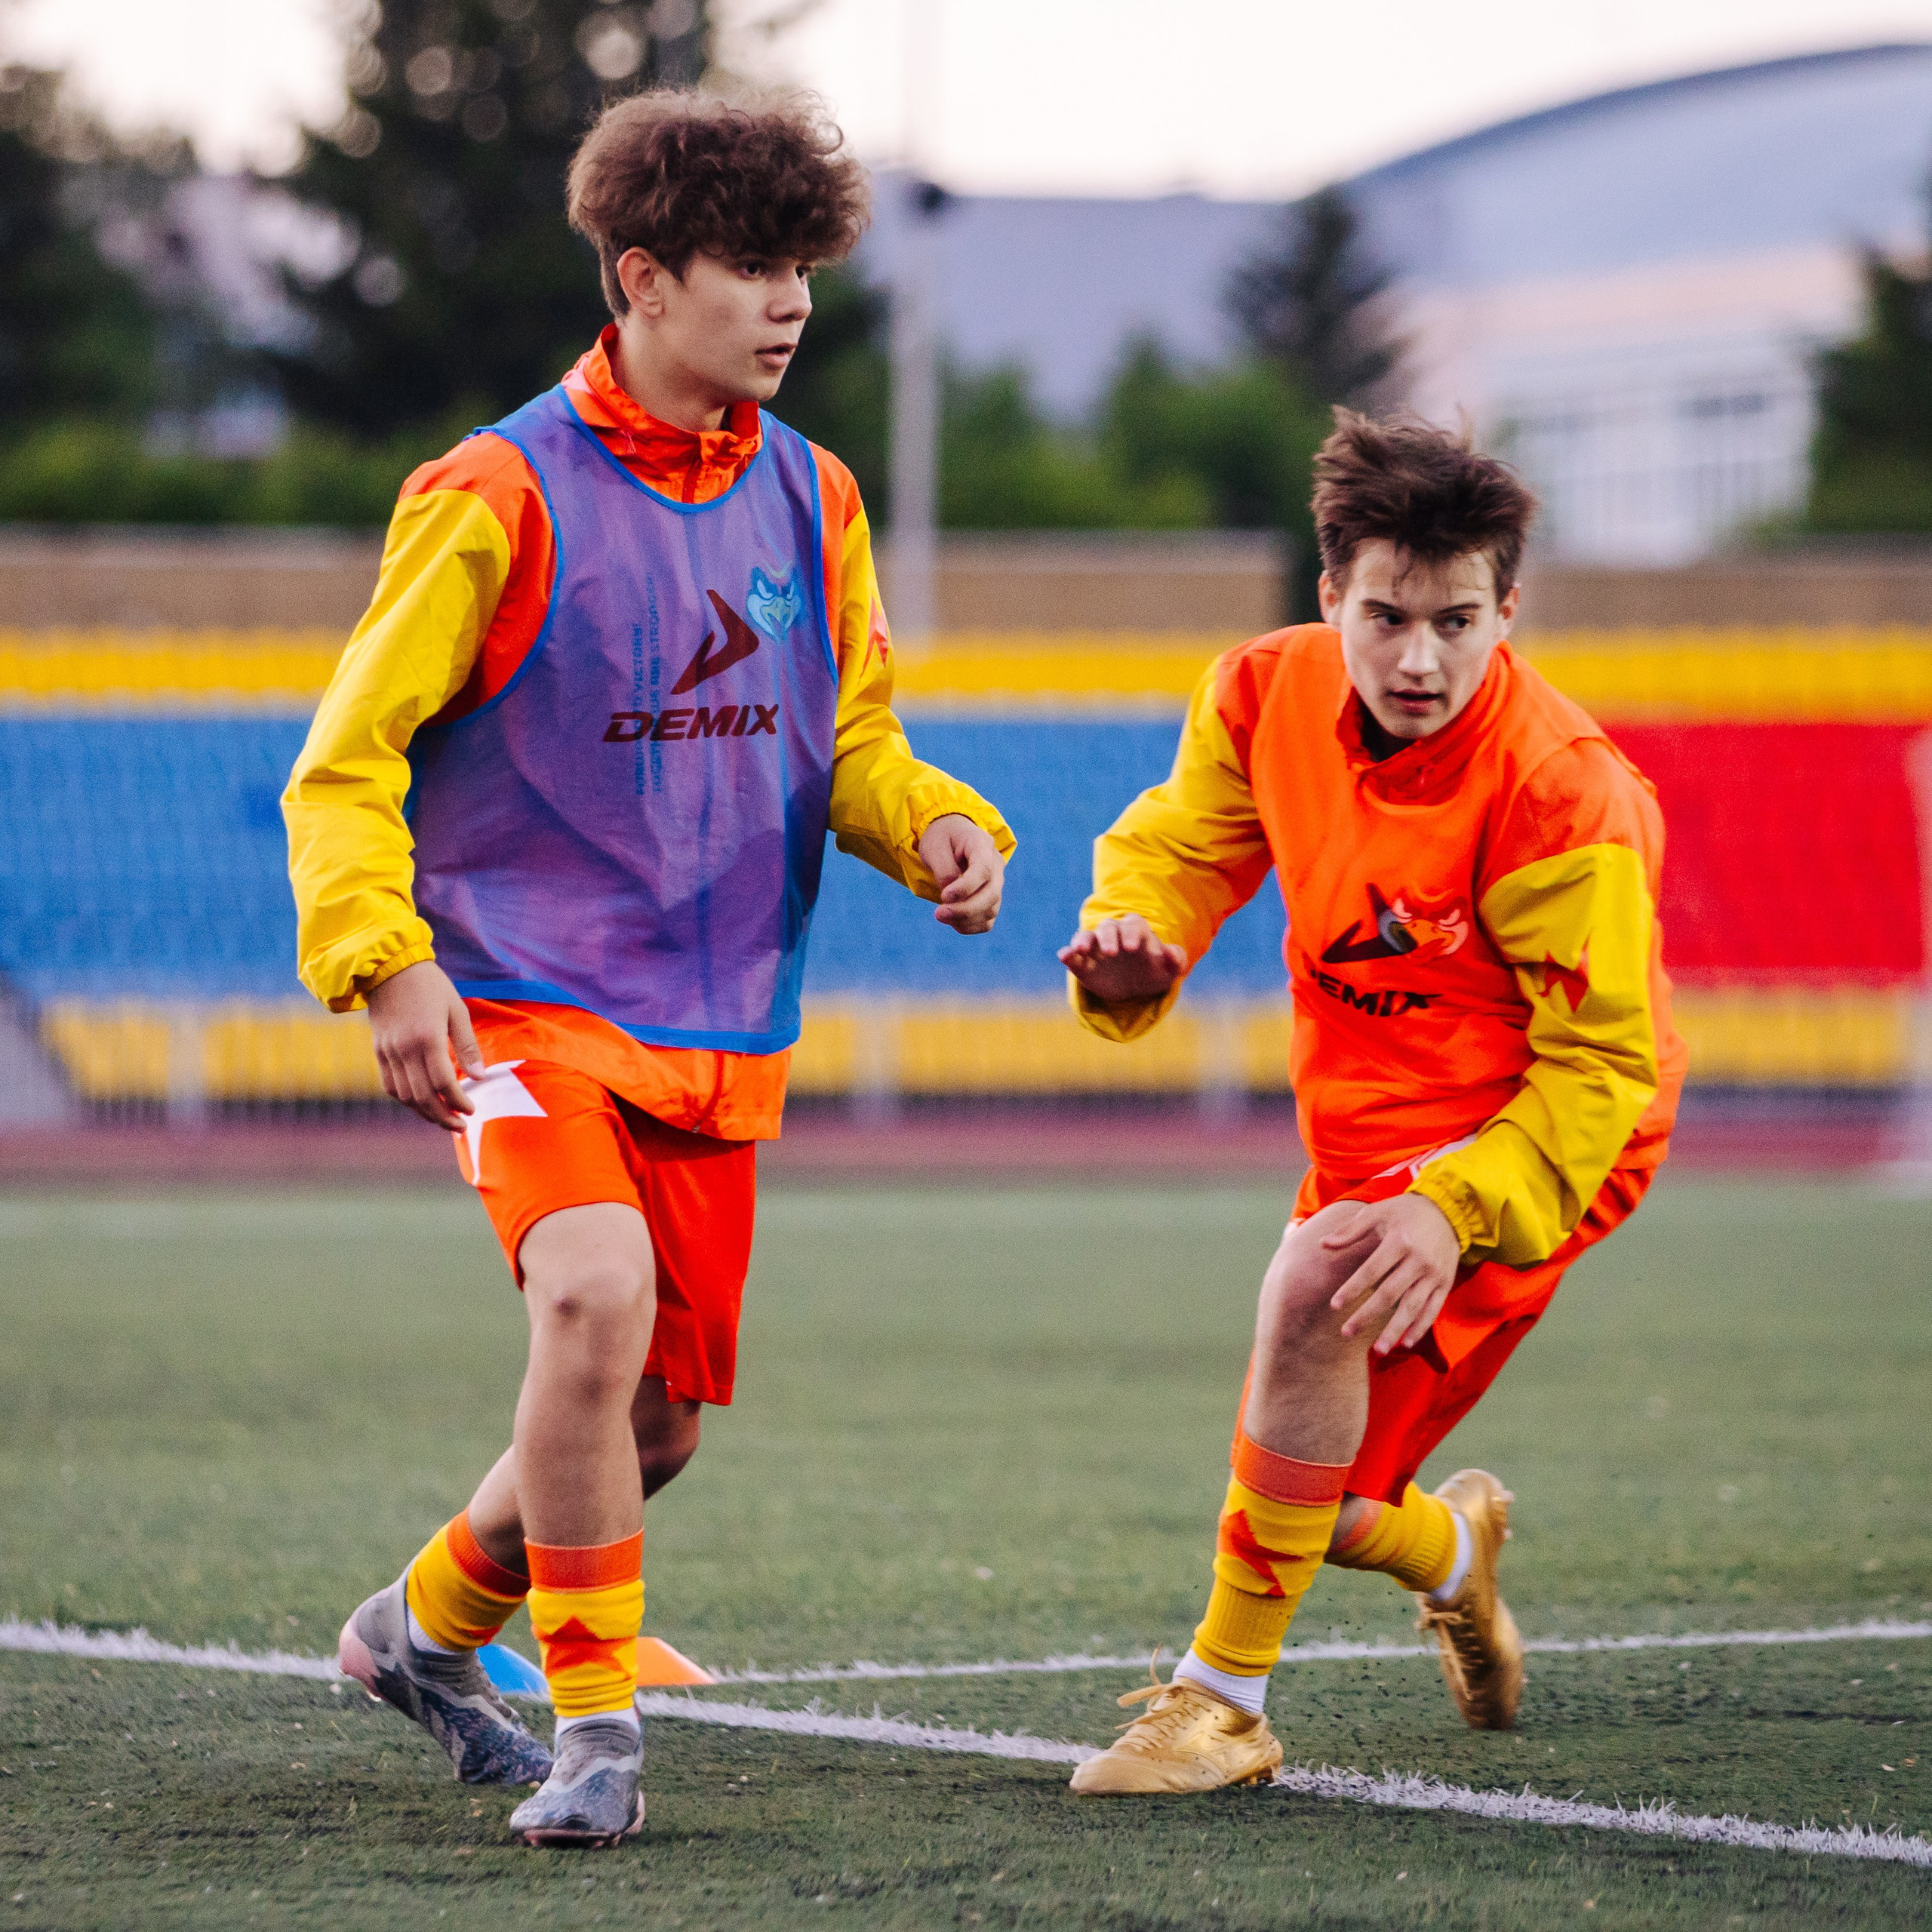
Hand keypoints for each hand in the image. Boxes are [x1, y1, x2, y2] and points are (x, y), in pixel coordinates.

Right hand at [365, 959, 482, 1129]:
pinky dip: (406, 1101)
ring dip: (425, 1113)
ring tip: (444, 1119)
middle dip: (444, 1117)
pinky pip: (389, 1086)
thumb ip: (468, 1046)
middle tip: (461, 1126)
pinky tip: (422, 1104)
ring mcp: (388, 1052)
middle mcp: (405, 1049)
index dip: (459, 1101)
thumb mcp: (457, 1010)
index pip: (444, 1083)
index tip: (472, 1109)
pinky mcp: (378, 1052)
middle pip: (423, 1096)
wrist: (389, 969)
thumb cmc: (431, 987)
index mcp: (428, 1038)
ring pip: (405, 1096)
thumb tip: (480, 1078)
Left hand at [919, 814, 1003, 933]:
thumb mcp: (934, 846)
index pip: (983, 870)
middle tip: (938, 913)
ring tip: (941, 915)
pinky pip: (987, 920)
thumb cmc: (942, 838)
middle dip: (966, 909)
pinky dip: (971, 926)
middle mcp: (995, 864)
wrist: (951, 836)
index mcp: (982, 844)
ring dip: (966, 920)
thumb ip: (943, 870)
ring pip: (991, 909)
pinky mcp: (990, 898)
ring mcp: (996, 883)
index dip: (966, 888)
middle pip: (992, 894)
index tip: (944, 896)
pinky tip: (953, 922)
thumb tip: (951, 897)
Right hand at [1058, 916, 1187, 1004]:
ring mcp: (1096, 948)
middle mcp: (1114, 935)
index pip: (1132, 924)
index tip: (1132, 948)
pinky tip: (1064, 956)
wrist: (1136, 988)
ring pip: (1086, 936)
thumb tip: (1171, 953)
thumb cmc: (1154, 972)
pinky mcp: (1082, 963)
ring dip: (1083, 940)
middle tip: (1112, 953)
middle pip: (1108, 927)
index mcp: (1135, 932)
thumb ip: (1176, 959)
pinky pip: (1072, 955)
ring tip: (1082, 950)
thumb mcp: (1169, 969)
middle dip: (1109, 937)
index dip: (1131, 933)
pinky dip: (1067, 953)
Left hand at [1322, 1193, 1461, 1354]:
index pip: (1371, 1270)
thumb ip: (1350, 1230)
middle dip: (1367, 1316)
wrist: (1448, 1211)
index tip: (1334, 1305)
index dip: (1352, 1289)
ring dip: (1395, 1330)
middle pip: (1389, 1294)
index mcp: (1399, 1241)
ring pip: (1412, 1308)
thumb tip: (1322, 1244)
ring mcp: (1434, 1274)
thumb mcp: (1377, 1212)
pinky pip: (1433, 1310)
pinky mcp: (1445, 1283)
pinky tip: (1405, 1342)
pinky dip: (1420, 1328)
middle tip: (1346, 1333)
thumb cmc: (1404, 1212)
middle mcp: (1419, 1260)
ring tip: (1378, 1350)